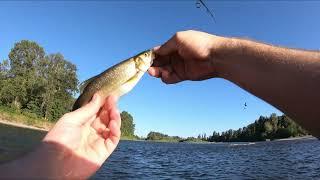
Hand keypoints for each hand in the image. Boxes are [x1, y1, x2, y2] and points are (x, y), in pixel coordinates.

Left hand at [0, 93, 120, 178]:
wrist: (55, 163)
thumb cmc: (58, 140)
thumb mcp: (72, 119)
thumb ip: (87, 109)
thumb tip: (98, 96)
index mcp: (82, 123)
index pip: (97, 111)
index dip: (103, 103)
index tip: (109, 94)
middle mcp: (91, 131)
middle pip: (106, 117)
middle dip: (110, 107)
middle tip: (113, 99)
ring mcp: (98, 141)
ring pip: (112, 127)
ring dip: (115, 117)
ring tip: (114, 110)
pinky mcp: (104, 151)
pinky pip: (114, 139)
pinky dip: (116, 130)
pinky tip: (114, 123)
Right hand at [148, 30, 227, 83]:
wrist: (215, 56)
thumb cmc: (198, 43)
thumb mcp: (179, 39)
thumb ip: (166, 46)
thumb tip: (155, 52)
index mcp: (174, 45)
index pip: (159, 51)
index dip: (151, 55)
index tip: (143, 59)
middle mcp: (176, 56)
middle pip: (159, 62)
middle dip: (152, 65)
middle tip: (146, 68)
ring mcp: (179, 66)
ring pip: (163, 71)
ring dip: (157, 72)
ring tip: (153, 72)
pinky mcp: (184, 75)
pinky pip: (171, 78)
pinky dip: (166, 78)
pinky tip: (164, 75)